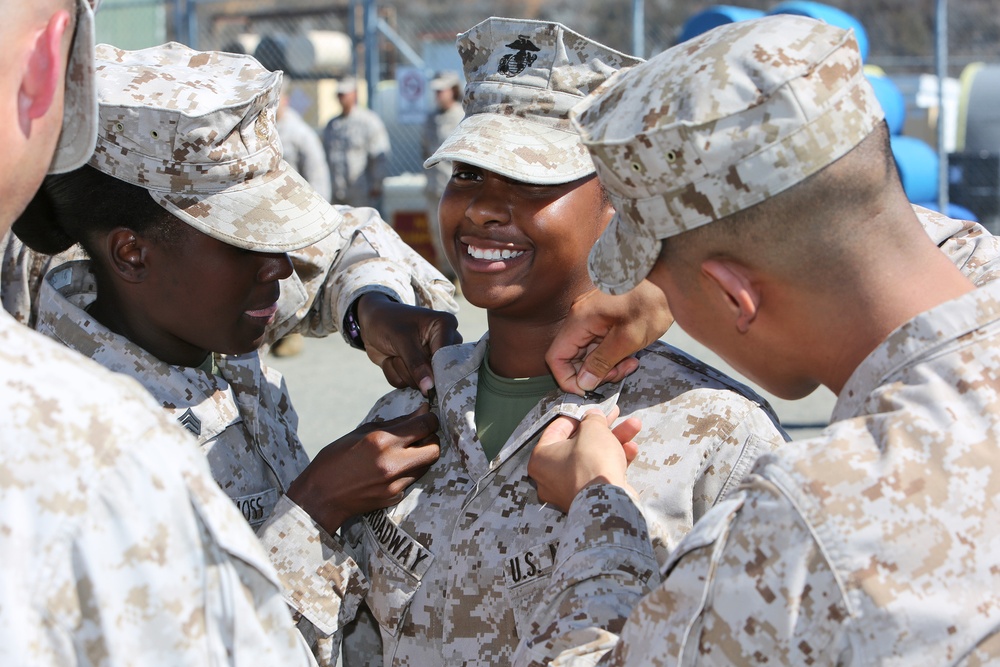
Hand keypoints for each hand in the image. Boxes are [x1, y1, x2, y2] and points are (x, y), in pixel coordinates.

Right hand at [286, 404, 440, 533]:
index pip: (424, 426)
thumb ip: (396, 423)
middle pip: (435, 449)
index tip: (427, 416)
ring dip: (423, 455)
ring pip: (427, 465)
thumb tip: (421, 412)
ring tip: (407, 450)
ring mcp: (396, 483)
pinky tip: (395, 467)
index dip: (431, 418)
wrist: (321, 495)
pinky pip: (413, 479)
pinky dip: (410, 470)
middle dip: (432, 438)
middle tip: (422, 434)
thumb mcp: (362, 432)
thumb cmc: (336, 459)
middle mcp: (393, 463)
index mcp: (382, 441)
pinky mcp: (396, 496)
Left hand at [357, 292, 461, 393]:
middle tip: (399, 353)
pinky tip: (392, 358)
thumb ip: (416, 363)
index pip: (448, 356)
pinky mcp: (418, 371)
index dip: (434, 369)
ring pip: (421, 382)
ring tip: (395, 353)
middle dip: (412, 369)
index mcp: (445, 326)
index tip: (418, 369)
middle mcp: (443, 344)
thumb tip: (429, 388)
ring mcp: (431, 360)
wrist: (370, 322)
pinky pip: (409, 384)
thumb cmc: (386, 322)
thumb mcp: (401, 338)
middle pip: (436, 373)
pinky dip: (395, 374)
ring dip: (402, 371)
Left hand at [527, 407, 641, 512]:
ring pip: (593, 458)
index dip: (577, 416)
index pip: (557, 429)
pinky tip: (632, 449)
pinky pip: (599, 474)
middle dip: (603, 428)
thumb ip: (592, 419)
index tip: (591, 409)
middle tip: (615, 415)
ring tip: (634, 426)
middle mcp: (551, 476)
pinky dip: (614, 461)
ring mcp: (570, 490)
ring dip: (614, 441)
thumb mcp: (592, 429)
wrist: (608, 501)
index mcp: (541, 458)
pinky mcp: (588, 499)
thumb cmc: (592, 460)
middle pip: (579, 444)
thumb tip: (593, 416)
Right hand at [546, 280, 673, 394]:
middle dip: (594, 372)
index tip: (590, 389)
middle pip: (572, 356)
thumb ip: (602, 362)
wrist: (668, 277)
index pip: (556, 357)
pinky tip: (631, 354)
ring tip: (630, 364)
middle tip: (620, 373)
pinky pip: (598, 342)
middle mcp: (580, 317)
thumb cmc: (650, 303)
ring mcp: (591, 316)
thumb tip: (583, 383)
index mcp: (579, 320)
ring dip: (606, 364)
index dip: (568, 379)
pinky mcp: (603, 316)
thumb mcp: (628, 339)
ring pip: (588, 351)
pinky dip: (612, 353)